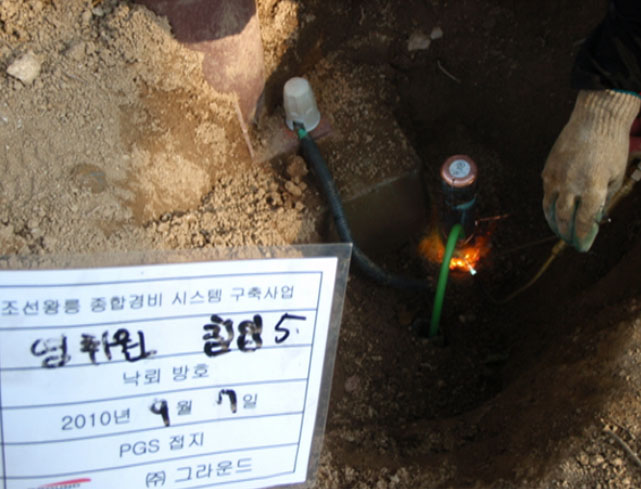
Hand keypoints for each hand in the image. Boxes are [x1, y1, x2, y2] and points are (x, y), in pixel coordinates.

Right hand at [542, 89, 639, 250]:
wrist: (597, 118)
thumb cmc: (612, 146)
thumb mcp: (616, 175)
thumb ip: (604, 198)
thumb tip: (595, 218)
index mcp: (593, 187)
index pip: (584, 222)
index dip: (583, 237)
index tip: (583, 246)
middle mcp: (571, 185)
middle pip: (563, 219)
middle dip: (567, 233)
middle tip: (571, 240)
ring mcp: (556, 177)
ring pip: (550, 209)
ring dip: (554, 223)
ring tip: (559, 230)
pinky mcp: (548, 169)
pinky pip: (546, 193)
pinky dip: (550, 205)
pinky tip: (555, 209)